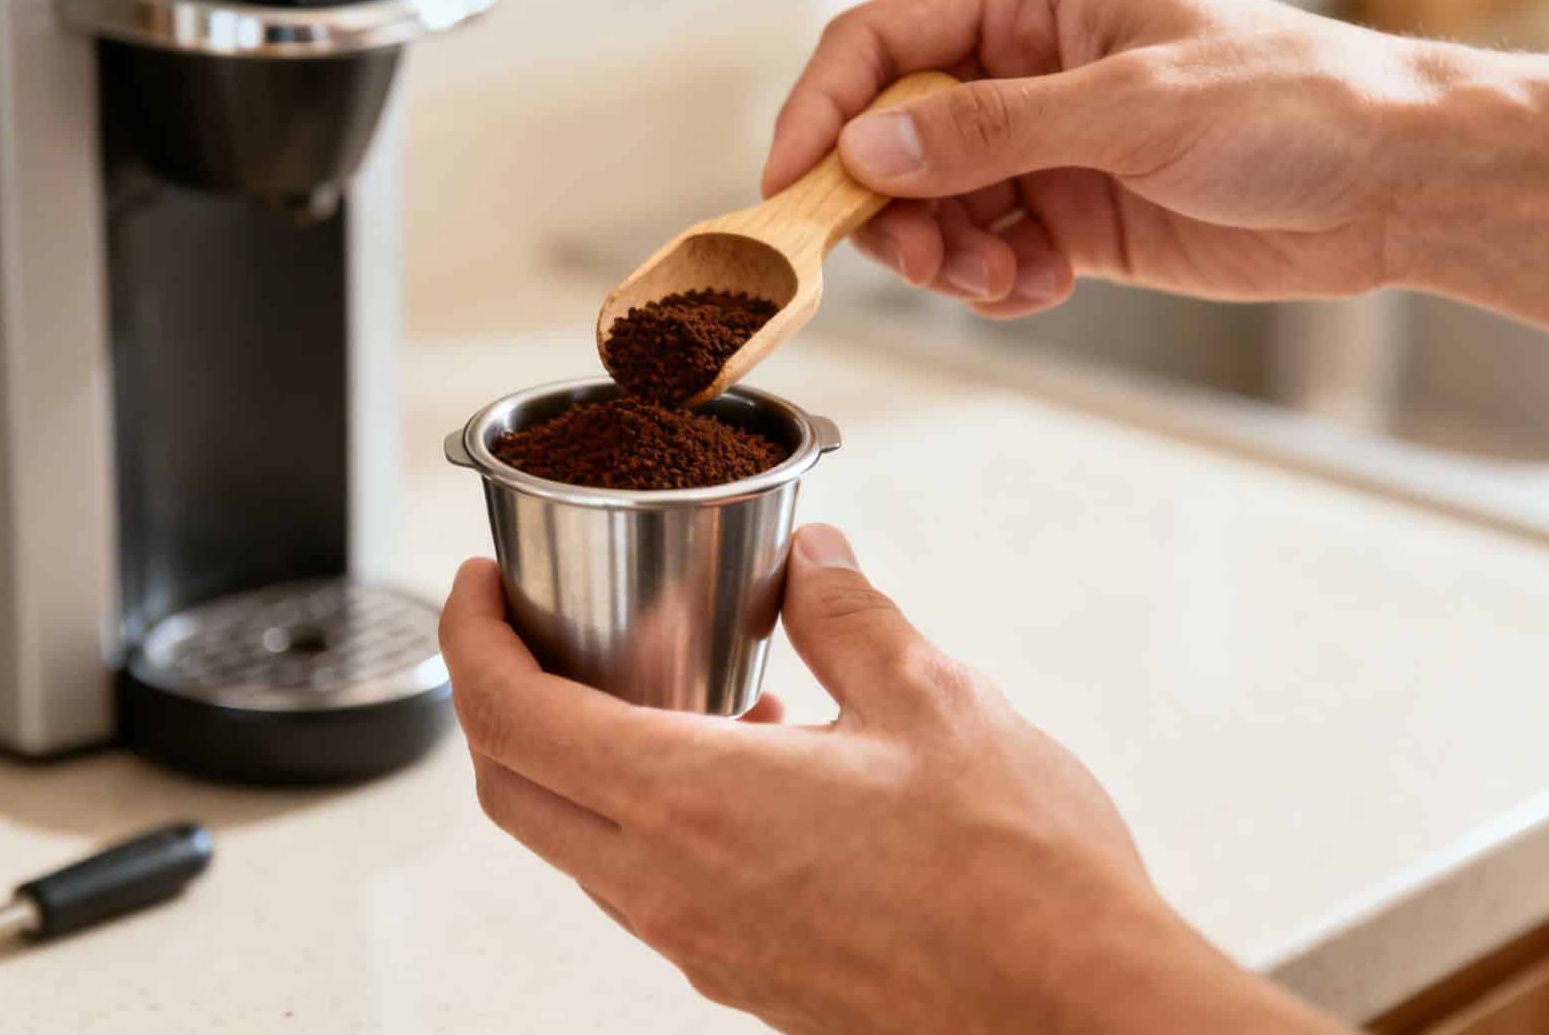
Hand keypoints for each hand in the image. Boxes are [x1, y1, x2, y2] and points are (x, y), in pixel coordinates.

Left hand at [440, 525, 1343, 1033]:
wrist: (1078, 1015)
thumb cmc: (1016, 878)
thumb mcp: (931, 699)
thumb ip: (846, 613)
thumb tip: (811, 558)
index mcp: (693, 802)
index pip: (509, 719)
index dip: (470, 640)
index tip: (478, 588)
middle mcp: (669, 886)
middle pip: (513, 790)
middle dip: (496, 697)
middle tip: (531, 627)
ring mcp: (698, 942)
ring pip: (576, 842)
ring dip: (577, 757)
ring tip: (655, 680)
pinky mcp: (739, 972)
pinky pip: (644, 883)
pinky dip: (645, 811)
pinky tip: (745, 757)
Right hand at [765, 0, 1421, 318]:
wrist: (1395, 183)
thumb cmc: (1296, 103)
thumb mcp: (1134, 107)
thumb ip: (991, 130)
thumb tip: (871, 150)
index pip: (880, 44)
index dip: (823, 115)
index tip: (792, 191)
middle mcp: (1023, 66)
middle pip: (890, 137)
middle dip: (892, 209)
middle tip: (925, 261)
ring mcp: (1044, 145)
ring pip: (929, 208)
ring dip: (947, 258)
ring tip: (1007, 281)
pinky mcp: (1069, 214)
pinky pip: (985, 255)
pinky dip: (995, 286)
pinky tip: (1046, 286)